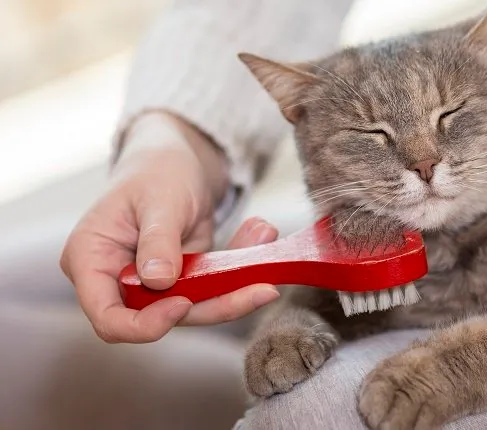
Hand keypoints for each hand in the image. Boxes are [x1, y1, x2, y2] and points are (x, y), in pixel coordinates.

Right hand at [60, 112, 279, 342]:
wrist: (176, 158)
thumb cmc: (155, 170)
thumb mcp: (158, 198)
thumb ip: (157, 239)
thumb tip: (159, 281)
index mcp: (91, 260)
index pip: (108, 318)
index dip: (144, 324)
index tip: (182, 304)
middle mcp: (117, 280)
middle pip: (162, 318)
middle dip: (216, 305)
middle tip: (263, 289)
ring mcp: (152, 285)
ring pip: (196, 309)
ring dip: (238, 286)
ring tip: (266, 238)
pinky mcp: (184, 283)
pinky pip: (214, 289)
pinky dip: (242, 269)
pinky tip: (262, 234)